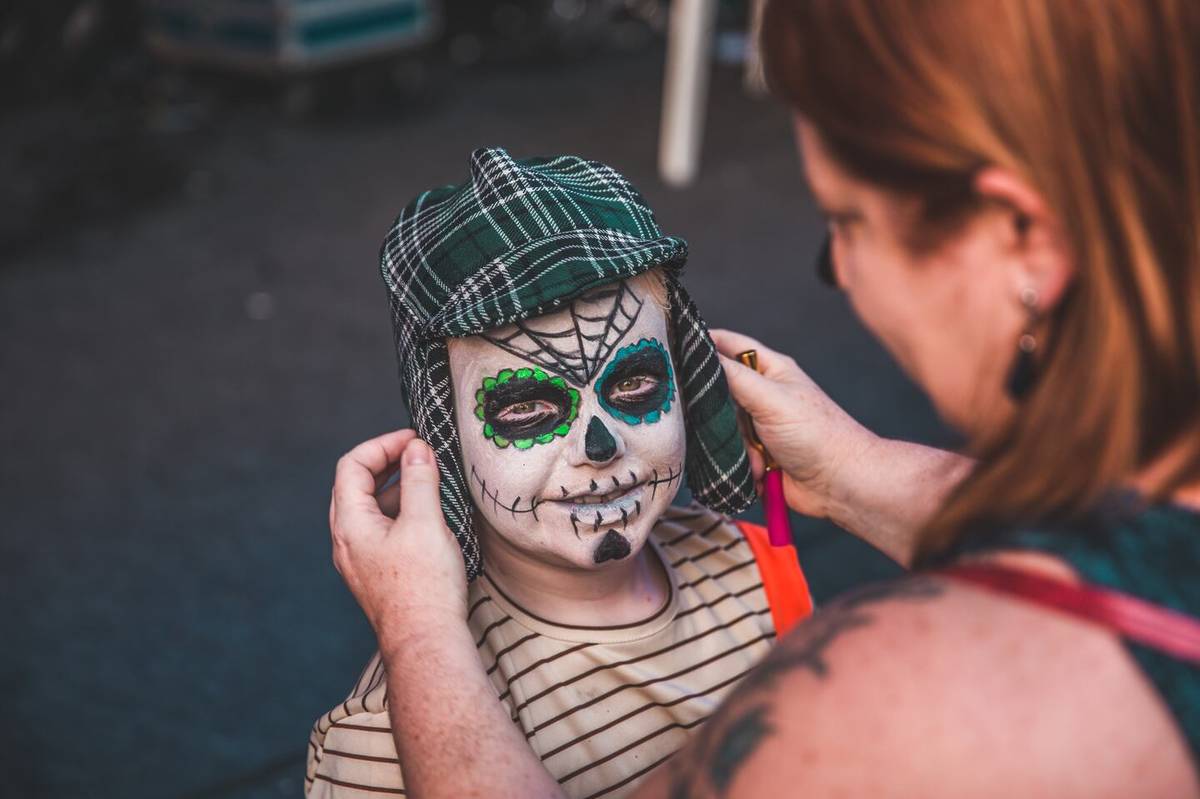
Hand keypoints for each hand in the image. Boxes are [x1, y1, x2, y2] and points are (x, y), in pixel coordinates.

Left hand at [329, 430, 467, 648]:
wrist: (426, 642)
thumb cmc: (424, 586)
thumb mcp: (425, 522)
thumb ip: (419, 480)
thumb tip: (416, 449)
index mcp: (350, 524)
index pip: (352, 466)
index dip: (381, 445)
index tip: (413, 439)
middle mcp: (347, 542)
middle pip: (355, 486)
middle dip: (386, 463)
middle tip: (418, 454)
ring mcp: (360, 561)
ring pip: (369, 510)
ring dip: (395, 488)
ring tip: (428, 481)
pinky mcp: (377, 575)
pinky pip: (381, 531)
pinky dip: (400, 513)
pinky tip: (427, 517)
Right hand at [711, 329, 876, 519]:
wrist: (839, 485)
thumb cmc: (818, 435)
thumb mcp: (771, 398)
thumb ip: (734, 377)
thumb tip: (702, 355)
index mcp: (770, 370)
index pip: (728, 345)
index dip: (703, 344)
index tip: (673, 349)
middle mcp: (762, 395)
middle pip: (718, 392)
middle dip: (719, 413)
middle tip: (724, 422)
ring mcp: (759, 426)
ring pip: (722, 428)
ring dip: (736, 446)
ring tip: (759, 455)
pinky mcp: (756, 454)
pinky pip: (731, 456)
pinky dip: (743, 466)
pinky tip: (762, 471)